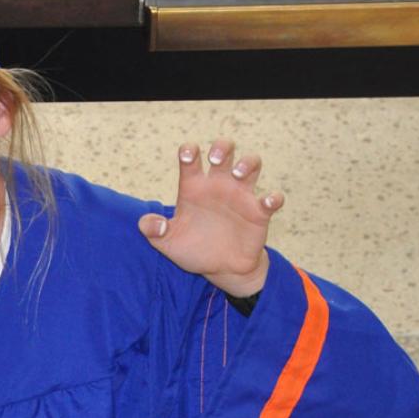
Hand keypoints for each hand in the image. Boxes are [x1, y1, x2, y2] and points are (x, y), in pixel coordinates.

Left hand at [138, 139, 283, 297]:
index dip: (189, 151)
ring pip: (251, 164)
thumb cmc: (193, 250)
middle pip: (224, 151)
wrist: (220, 269)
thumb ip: (155, 232)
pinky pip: (272, 199)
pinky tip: (267, 202)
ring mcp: (240, 197)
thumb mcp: (169, 243)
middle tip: (216, 160)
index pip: (191, 160)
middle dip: (222, 148)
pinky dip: (273, 198)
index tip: (189, 154)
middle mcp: (218, 186)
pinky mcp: (259, 213)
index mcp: (194, 189)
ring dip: (248, 163)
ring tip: (238, 174)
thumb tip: (145, 224)